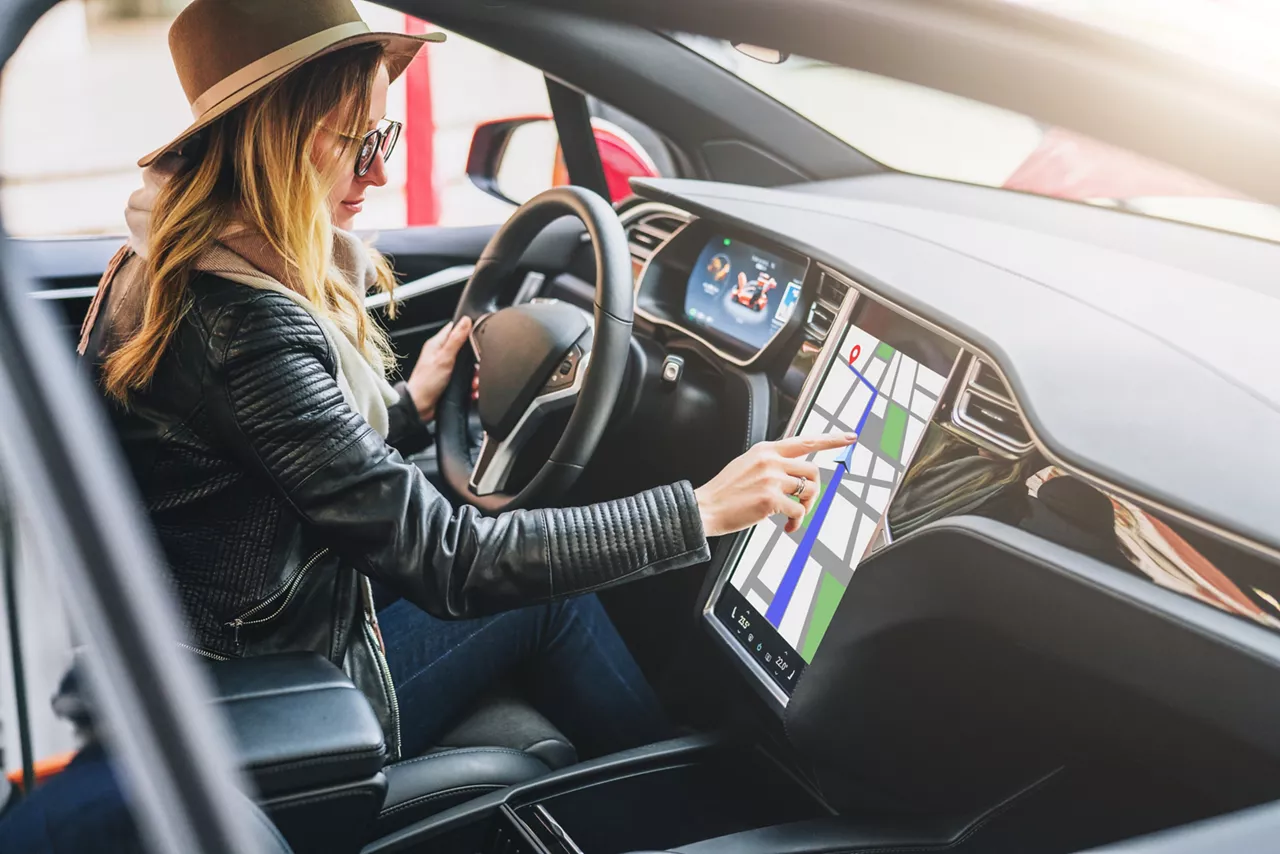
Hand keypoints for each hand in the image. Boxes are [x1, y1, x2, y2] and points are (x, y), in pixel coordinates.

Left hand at [406, 316, 472, 422]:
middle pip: (464, 347)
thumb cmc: (426, 383)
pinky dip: (470, 384)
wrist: (419, 407)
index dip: (467, 329)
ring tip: (475, 383)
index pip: (454, 328)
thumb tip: (466, 320)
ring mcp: (445, 367)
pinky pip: (465, 378)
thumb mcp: (444, 358)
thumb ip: (456, 339)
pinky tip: (472, 390)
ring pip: (467, 365)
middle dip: (474, 358)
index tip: (479, 335)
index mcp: (437, 344)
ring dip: (474, 374)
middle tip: (477, 366)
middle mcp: (441, 354)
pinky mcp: (449, 380)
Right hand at [694, 433, 857, 536]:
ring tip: (792, 516)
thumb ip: (771, 462)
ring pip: (808, 492)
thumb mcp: (747, 464)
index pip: (806, 441)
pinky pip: (798, 512)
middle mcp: (771, 461)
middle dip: (813, 491)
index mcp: (766, 450)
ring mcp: (771, 479)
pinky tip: (785, 527)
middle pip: (813, 472)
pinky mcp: (770, 499)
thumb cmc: (725, 491)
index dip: (832, 440)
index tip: (850, 438)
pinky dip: (796, 523)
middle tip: (803, 503)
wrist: (705, 508)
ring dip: (805, 508)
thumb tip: (794, 472)